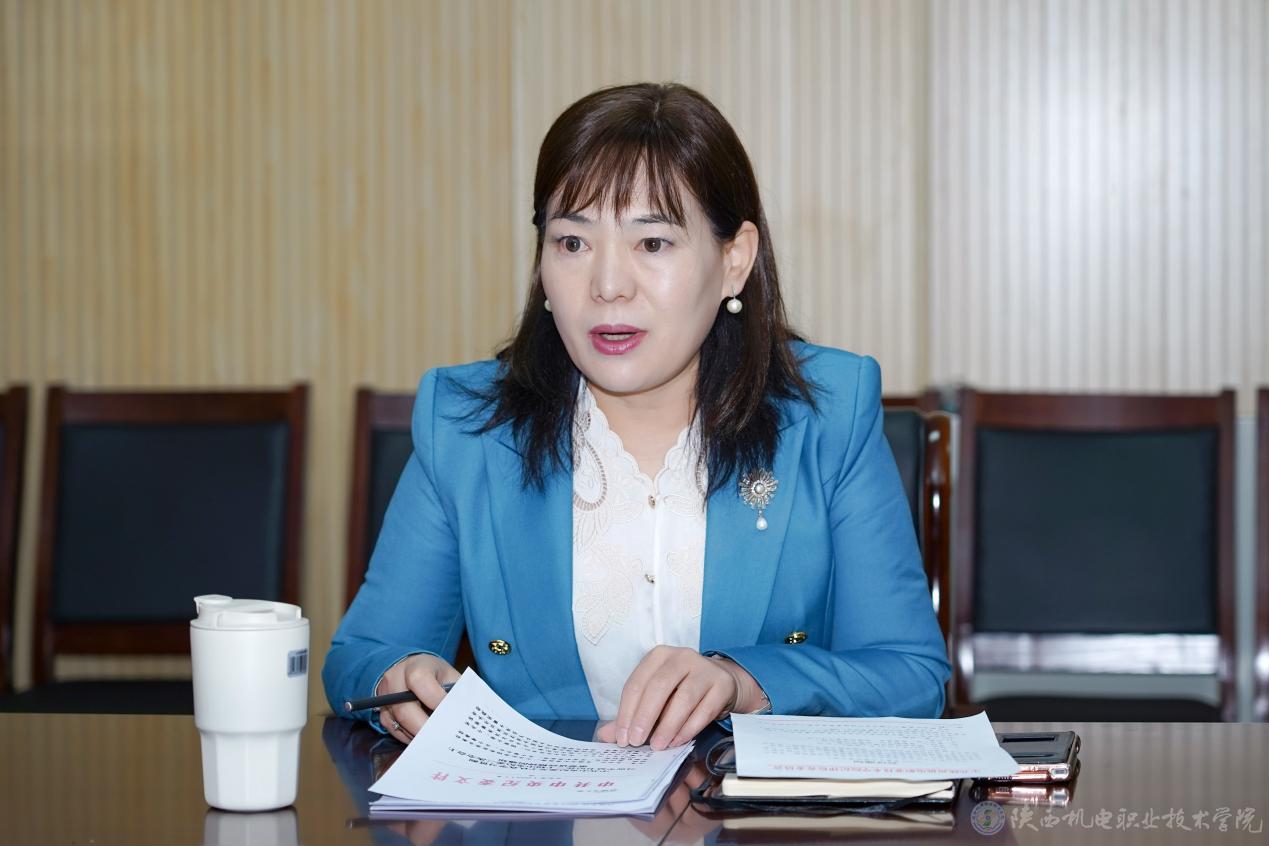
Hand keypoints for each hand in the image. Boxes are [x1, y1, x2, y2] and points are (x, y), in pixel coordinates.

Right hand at [376, 653, 460, 743]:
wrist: (409, 670)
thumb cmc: (434, 674)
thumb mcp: (448, 675)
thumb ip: (456, 691)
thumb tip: (466, 714)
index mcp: (414, 666)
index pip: (420, 681)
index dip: (436, 699)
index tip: (450, 714)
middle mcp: (394, 680)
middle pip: (405, 709)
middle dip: (426, 727)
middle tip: (445, 739)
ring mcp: (384, 698)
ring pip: (399, 724)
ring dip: (420, 735)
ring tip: (439, 740)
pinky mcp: (382, 714)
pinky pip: (396, 732)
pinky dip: (412, 737)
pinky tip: (427, 738)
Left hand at [595, 646, 759, 749]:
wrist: (721, 681)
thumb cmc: (681, 689)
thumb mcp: (656, 697)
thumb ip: (632, 714)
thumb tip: (607, 735)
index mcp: (659, 656)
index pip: (637, 683)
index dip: (626, 712)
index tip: (622, 738)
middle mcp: (682, 657)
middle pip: (659, 686)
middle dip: (644, 717)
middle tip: (636, 742)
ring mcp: (704, 669)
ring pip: (684, 698)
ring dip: (668, 726)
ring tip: (657, 746)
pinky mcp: (722, 685)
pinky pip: (704, 710)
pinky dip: (689, 729)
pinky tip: (677, 742)